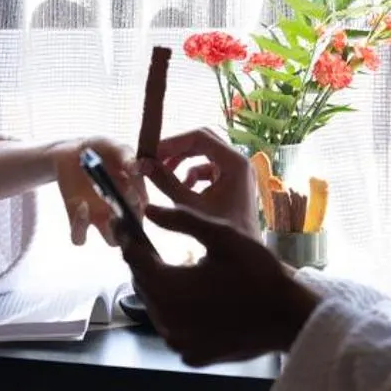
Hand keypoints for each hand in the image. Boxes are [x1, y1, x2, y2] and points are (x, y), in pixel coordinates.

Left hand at [54, 138, 143, 245]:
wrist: (72, 151)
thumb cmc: (100, 149)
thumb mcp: (114, 147)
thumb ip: (126, 156)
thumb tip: (137, 168)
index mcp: (135, 195)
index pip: (145, 211)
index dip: (140, 208)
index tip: (133, 196)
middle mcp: (121, 211)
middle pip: (134, 231)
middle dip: (132, 224)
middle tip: (122, 207)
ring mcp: (99, 218)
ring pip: (112, 241)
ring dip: (112, 232)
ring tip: (106, 213)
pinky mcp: (77, 220)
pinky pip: (79, 237)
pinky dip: (80, 227)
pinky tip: (81, 205)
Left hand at [118, 199, 318, 364]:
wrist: (290, 318)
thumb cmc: (260, 273)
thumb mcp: (222, 236)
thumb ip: (181, 220)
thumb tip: (148, 210)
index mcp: (171, 289)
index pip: (134, 259)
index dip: (126, 236)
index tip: (121, 220)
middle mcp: (168, 321)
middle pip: (141, 284)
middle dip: (142, 261)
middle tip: (144, 240)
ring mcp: (179, 342)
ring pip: (155, 308)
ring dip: (157, 286)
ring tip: (167, 266)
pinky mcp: (192, 355)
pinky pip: (172, 328)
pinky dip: (174, 311)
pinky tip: (188, 297)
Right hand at [146, 128, 261, 235]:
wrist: (246, 254)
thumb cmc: (222, 232)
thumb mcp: (190, 205)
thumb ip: (166, 183)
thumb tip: (143, 164)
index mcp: (234, 162)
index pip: (199, 137)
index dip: (173, 142)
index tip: (152, 152)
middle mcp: (238, 162)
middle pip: (202, 141)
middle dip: (177, 150)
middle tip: (155, 159)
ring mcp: (237, 172)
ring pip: (204, 154)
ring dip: (183, 162)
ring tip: (164, 174)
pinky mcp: (233, 182)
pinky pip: (208, 169)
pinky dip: (193, 174)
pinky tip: (182, 188)